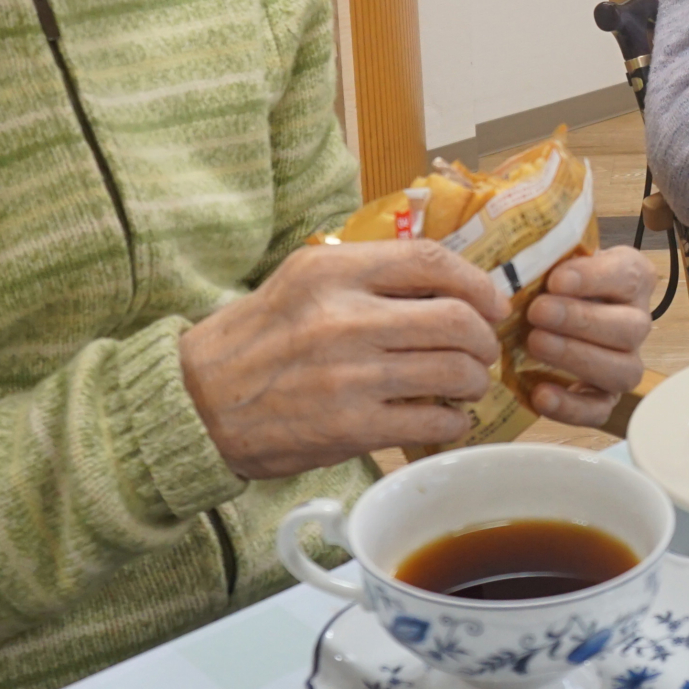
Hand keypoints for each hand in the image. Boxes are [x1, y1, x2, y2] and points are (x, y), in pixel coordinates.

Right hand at [178, 241, 504, 479]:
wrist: (197, 404)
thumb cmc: (254, 339)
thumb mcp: (300, 282)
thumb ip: (364, 275)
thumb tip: (442, 282)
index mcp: (333, 272)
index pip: (431, 261)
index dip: (476, 282)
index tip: (491, 301)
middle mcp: (344, 319)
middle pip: (455, 319)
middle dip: (482, 338)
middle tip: (481, 349)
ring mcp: (350, 376)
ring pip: (453, 372)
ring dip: (473, 381)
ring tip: (465, 385)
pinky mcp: (351, 428)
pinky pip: (432, 422)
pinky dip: (453, 423)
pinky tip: (446, 420)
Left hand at [518, 249, 655, 428]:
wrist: (541, 311)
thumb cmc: (550, 277)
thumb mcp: (551, 253)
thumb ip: (544, 248)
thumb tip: (514, 244)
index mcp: (630, 277)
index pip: (628, 275)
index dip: (595, 278)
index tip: (556, 279)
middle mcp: (635, 321)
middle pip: (629, 327)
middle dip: (581, 320)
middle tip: (538, 312)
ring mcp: (624, 363)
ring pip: (622, 370)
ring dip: (578, 357)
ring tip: (535, 343)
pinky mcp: (604, 397)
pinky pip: (598, 410)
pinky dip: (570, 405)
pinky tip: (541, 393)